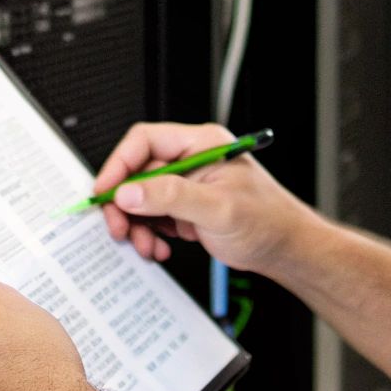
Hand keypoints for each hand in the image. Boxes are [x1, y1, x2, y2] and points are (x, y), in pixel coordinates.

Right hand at [93, 122, 319, 277]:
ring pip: (141, 199)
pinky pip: (153, 216)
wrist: (285, 249)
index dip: (119, 164)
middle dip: (124, 204)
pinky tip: (160, 247)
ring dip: (136, 225)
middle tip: (119, 228)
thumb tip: (129, 192)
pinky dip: (149, 234)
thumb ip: (172, 197)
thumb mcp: (218, 209)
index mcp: (200, 144)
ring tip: (145, 245)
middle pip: (137, 173)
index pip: (145, 141)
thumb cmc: (268, 221)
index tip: (105, 191)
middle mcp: (190, 160)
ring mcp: (187, 185)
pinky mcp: (185, 208)